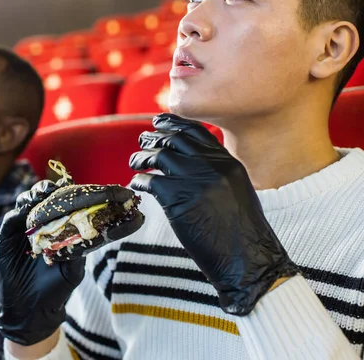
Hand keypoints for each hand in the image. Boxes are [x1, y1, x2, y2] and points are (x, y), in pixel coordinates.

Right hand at [0, 180, 85, 345]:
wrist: (33, 310)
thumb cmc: (56, 288)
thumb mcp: (73, 269)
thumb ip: (79, 249)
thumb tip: (89, 231)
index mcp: (55, 229)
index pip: (59, 204)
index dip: (64, 193)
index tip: (70, 184)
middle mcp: (38, 225)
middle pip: (40, 199)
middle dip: (47, 189)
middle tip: (53, 188)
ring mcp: (20, 230)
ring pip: (23, 204)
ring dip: (31, 197)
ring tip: (39, 196)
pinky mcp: (5, 239)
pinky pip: (9, 220)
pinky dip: (16, 214)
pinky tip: (24, 212)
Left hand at [130, 114, 298, 315]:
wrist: (248, 261)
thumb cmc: (242, 234)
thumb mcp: (238, 192)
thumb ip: (217, 173)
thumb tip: (189, 163)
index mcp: (228, 163)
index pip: (196, 132)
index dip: (174, 124)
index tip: (159, 122)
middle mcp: (212, 167)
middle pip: (175, 140)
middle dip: (155, 137)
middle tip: (143, 140)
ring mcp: (194, 181)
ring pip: (159, 156)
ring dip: (142, 157)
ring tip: (134, 162)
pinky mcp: (177, 199)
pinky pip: (150, 181)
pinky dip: (139, 181)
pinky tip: (136, 184)